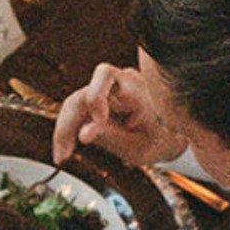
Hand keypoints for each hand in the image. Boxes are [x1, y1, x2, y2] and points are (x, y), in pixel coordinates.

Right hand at [53, 62, 177, 167]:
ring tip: (61, 155)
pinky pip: (77, 112)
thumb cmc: (159, 140)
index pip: (105, 74)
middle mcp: (116, 84)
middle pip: (81, 93)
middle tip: (63, 152)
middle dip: (68, 123)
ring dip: (65, 129)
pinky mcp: (96, 103)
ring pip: (74, 104)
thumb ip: (112, 138)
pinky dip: (69, 131)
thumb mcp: (140, 146)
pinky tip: (64, 150)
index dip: (95, 94)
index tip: (98, 118)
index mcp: (134, 87)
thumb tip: (83, 134)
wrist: (167, 137)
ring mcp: (104, 92)